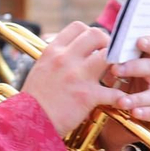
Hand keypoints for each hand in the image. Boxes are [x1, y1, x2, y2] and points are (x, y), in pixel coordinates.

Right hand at [21, 22, 144, 136]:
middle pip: (96, 34)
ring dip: (117, 64)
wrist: (27, 123)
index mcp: (53, 51)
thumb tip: (68, 51)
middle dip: (108, 43)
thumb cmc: (33, 101)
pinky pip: (114, 92)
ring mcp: (77, 76)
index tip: (95, 46)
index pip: (78, 27)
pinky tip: (121, 101)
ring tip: (117, 75)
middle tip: (110, 58)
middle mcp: (65, 59)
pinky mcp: (87, 96)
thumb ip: (55, 58)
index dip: (90, 34)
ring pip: (109, 56)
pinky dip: (121, 97)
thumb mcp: (40, 70)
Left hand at [96, 35, 149, 150]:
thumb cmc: (115, 94)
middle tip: (115, 69)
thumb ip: (109, 66)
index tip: (138, 41)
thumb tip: (97, 54)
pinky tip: (134, 113)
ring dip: (138, 97)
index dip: (149, 42)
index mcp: (146, 63)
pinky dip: (146, 113)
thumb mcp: (111, 78)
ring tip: (121, 102)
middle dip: (134, 67)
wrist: (118, 123)